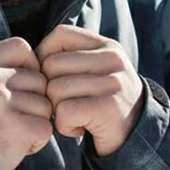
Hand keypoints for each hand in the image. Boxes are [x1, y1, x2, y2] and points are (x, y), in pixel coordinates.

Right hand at [0, 37, 52, 169]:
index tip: (22, 85)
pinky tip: (17, 146)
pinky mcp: (18, 127)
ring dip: (34, 122)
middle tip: (13, 119)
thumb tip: (33, 66)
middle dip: (33, 101)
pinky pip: (45, 128)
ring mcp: (3, 102)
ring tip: (12, 134)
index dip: (30, 65)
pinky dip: (36, 141)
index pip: (20, 47)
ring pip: (44, 105)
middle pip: (38, 79)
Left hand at [36, 26, 143, 156]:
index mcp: (106, 46)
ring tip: (76, 115)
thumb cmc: (104, 101)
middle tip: (67, 103)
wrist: (138, 135)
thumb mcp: (96, 70)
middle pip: (51, 64)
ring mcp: (112, 83)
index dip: (45, 54)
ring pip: (55, 89)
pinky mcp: (107, 108)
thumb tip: (31, 57)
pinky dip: (65, 126)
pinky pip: (64, 112)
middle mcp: (112, 60)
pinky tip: (80, 128)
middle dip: (50, 88)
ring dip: (57, 110)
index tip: (51, 76)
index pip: (61, 34)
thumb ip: (71, 57)